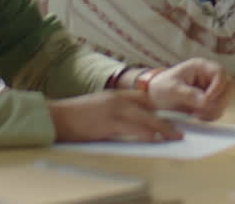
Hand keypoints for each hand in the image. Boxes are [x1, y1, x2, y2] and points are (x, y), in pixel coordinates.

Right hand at [48, 91, 181, 142]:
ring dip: (162, 129)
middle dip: (166, 121)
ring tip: (174, 136)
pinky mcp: (108, 124)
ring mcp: (114, 111)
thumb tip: (131, 122)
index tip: (173, 117)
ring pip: (145, 120)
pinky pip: (132, 130)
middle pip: (150, 110)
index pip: (145, 99)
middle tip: (179, 130)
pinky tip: (155, 140)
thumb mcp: (99, 107)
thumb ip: (116, 111)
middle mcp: (118, 100)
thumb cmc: (75, 116)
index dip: (161, 109)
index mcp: (116, 95)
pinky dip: (146, 135)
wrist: (55, 117)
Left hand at [147, 58, 233, 120]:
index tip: (206, 100)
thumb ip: (189, 94)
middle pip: (228, 87)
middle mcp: (209, 77)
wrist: (153, 98)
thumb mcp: (172, 90)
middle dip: (218, 101)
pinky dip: (211, 115)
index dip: (217, 87)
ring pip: (225, 100)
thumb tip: (206, 102)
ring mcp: (211, 89)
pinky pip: (219, 109)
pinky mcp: (210, 101)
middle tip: (202, 110)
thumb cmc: (160, 88)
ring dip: (214, 109)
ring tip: (197, 114)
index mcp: (201, 67)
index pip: (220, 73)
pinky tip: (198, 116)